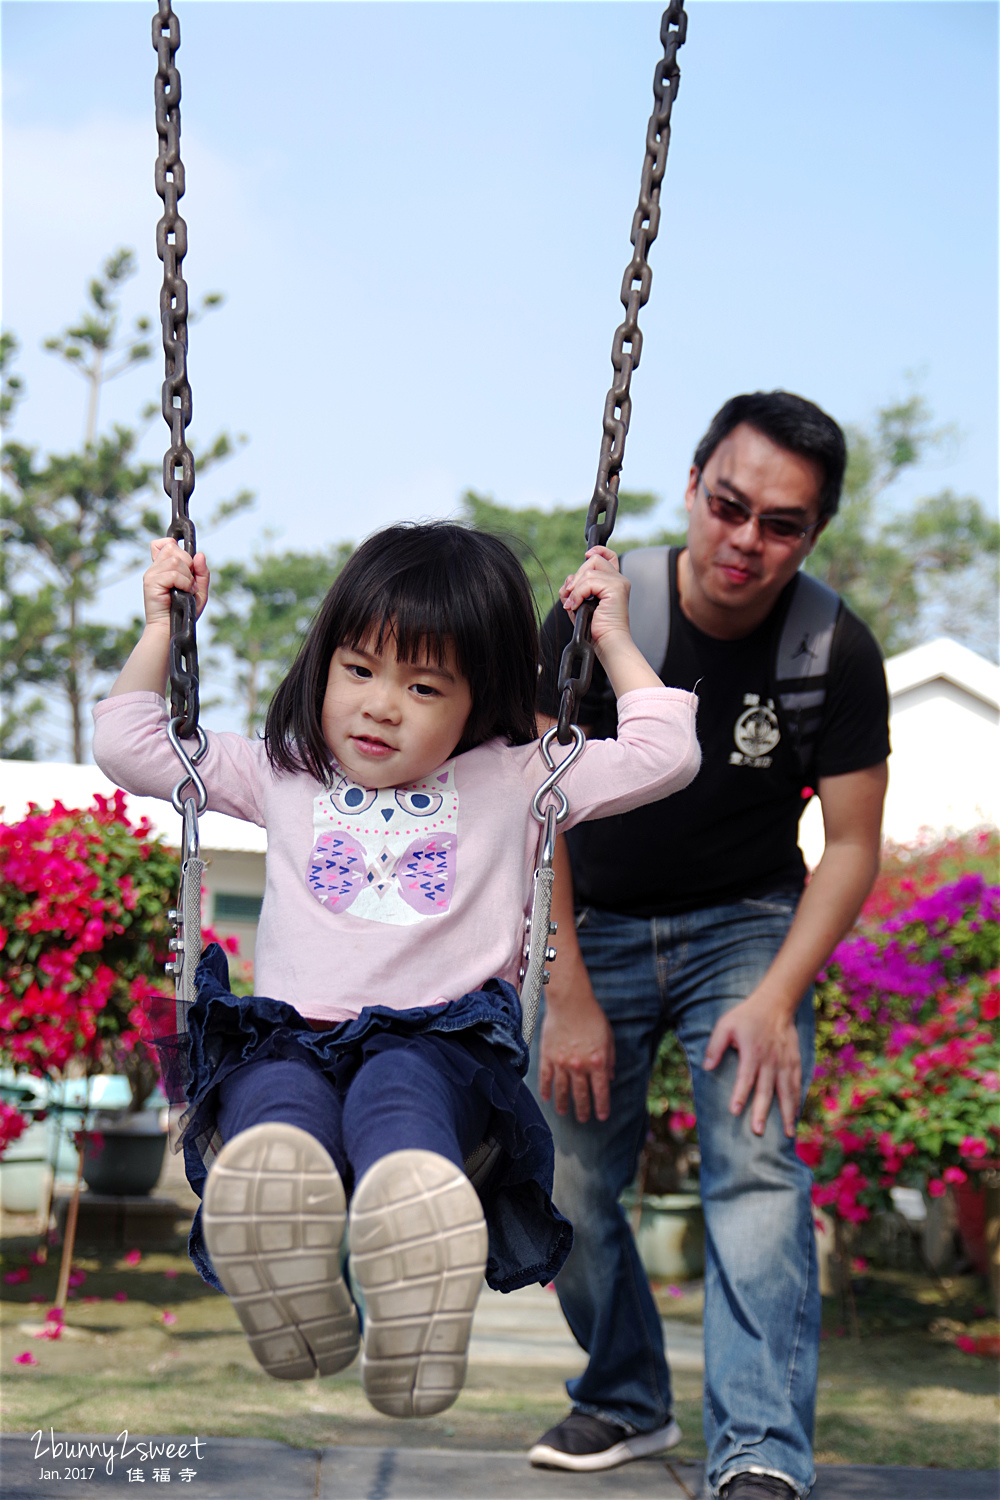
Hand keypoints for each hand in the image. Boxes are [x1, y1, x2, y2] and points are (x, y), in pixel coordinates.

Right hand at [143, 538, 209, 629]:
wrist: (170, 630)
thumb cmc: (183, 612)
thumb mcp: (199, 591)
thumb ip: (202, 573)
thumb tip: (200, 554)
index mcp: (163, 567)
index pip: (166, 542)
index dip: (177, 547)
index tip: (187, 565)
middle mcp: (155, 568)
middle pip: (173, 548)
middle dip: (188, 564)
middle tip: (188, 583)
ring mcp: (151, 574)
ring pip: (175, 560)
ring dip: (187, 577)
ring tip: (186, 590)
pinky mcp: (150, 582)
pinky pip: (173, 573)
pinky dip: (184, 583)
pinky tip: (183, 593)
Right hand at [538, 962, 615, 1122]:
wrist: (570, 1002)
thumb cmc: (592, 1017)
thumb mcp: (609, 1038)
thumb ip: (610, 1059)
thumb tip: (611, 1077)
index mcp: (597, 1062)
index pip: (601, 1091)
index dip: (602, 1106)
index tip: (602, 1116)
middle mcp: (580, 1066)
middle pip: (581, 1094)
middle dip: (582, 1109)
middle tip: (582, 1119)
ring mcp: (562, 1063)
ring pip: (562, 1090)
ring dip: (563, 1103)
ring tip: (563, 1112)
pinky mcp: (547, 1056)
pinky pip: (546, 1077)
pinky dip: (545, 1089)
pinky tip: (546, 1098)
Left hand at [559, 546, 630, 647]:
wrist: (608, 643)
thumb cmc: (596, 630)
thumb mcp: (581, 605)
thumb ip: (575, 590)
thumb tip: (568, 580)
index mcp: (614, 583)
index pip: (608, 556)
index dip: (597, 551)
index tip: (585, 555)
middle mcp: (619, 580)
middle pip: (593, 561)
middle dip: (576, 578)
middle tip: (570, 597)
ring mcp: (619, 583)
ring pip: (589, 570)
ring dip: (575, 588)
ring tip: (573, 604)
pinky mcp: (616, 588)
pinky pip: (588, 581)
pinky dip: (578, 594)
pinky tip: (576, 606)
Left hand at [703, 991, 801, 1137]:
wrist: (776, 1003)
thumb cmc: (746, 1016)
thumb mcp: (725, 1025)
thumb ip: (715, 1046)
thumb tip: (706, 1067)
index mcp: (752, 1052)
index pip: (745, 1078)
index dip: (739, 1095)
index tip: (734, 1111)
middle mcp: (770, 1060)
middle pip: (766, 1090)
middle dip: (761, 1111)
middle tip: (757, 1131)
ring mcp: (784, 1062)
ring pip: (786, 1091)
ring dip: (786, 1113)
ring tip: (787, 1134)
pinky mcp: (794, 1061)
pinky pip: (796, 1084)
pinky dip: (796, 1100)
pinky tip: (795, 1115)